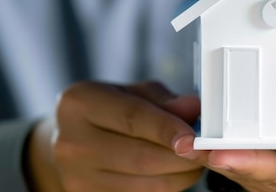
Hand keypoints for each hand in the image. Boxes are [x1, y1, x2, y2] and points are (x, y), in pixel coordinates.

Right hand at [27, 80, 202, 191]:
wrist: (69, 141)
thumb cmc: (106, 111)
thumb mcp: (131, 92)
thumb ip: (163, 100)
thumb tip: (193, 109)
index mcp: (81, 104)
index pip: (133, 118)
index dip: (168, 129)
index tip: (195, 138)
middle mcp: (72, 143)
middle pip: (141, 157)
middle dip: (182, 157)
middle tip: (205, 151)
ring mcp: (77, 177)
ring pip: (146, 185)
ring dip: (180, 175)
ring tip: (193, 161)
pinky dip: (166, 187)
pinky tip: (174, 173)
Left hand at [174, 128, 275, 191]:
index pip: (273, 173)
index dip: (247, 162)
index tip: (221, 153)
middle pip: (241, 168)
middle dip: (215, 154)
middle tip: (189, 143)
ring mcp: (262, 173)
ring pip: (230, 160)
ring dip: (208, 148)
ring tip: (186, 135)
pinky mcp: (253, 161)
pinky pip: (230, 150)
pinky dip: (213, 140)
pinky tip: (196, 126)